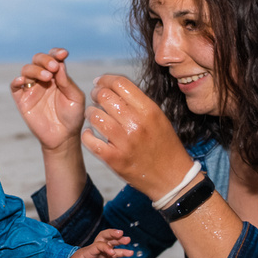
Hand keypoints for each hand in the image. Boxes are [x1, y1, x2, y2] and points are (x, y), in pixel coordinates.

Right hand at [10, 48, 85, 152]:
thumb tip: (59, 64)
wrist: (63, 138)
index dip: (56, 53)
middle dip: (45, 60)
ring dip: (35, 70)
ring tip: (47, 78)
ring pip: (26, 70)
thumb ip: (67, 81)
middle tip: (53, 68)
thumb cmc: (72, 117)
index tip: (63, 54)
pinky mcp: (22, 100)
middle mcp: (43, 80)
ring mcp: (32, 89)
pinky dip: (16, 81)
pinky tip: (23, 81)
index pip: (54, 58)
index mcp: (57, 76)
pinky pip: (14, 86)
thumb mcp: (75, 98)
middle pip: (38, 60)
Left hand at [66, 229, 132, 257]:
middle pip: (104, 236)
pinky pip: (116, 252)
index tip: (112, 254)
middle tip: (121, 233)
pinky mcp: (106, 256)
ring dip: (119, 240)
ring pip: (111, 242)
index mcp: (89, 250)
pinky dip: (123, 252)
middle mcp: (96, 248)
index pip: (98, 245)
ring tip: (128, 240)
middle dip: (112, 234)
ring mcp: (102, 251)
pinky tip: (130, 253)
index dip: (106, 248)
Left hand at [82, 74, 193, 199]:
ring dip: (90, 113)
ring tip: (93, 115)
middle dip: (96, 94)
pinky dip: (87, 135)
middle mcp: (136, 124)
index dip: (106, 80)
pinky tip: (90, 133)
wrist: (171, 178)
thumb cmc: (164, 146)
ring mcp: (124, 142)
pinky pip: (90, 141)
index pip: (120, 84)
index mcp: (149, 110)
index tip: (100, 82)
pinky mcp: (114, 159)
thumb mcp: (159, 118)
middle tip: (95, 97)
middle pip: (105, 96)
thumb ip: (138, 102)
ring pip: (95, 116)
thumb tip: (114, 87)